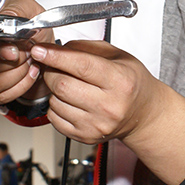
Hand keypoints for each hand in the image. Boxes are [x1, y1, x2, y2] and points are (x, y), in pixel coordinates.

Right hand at [0, 0, 52, 105]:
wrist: (48, 50)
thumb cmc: (36, 29)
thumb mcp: (30, 10)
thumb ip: (16, 11)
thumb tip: (3, 20)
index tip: (15, 52)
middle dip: (12, 65)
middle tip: (28, 54)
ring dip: (17, 76)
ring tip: (30, 63)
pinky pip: (1, 97)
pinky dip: (20, 86)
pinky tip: (31, 73)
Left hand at [29, 40, 184, 184]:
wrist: (143, 114)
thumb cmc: (131, 83)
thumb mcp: (118, 56)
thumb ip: (87, 48)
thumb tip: (57, 49)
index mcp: (120, 81)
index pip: (81, 66)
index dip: (56, 56)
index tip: (40, 50)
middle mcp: (109, 106)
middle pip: (62, 85)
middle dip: (50, 71)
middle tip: (53, 66)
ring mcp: (97, 124)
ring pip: (55, 102)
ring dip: (53, 90)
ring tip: (68, 84)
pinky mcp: (86, 137)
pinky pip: (54, 119)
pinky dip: (55, 106)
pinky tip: (69, 101)